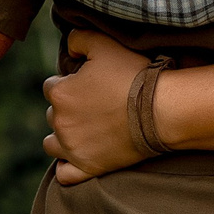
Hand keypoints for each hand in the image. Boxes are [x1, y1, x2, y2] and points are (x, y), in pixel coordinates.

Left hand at [43, 28, 155, 183]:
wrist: (161, 109)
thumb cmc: (133, 76)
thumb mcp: (105, 45)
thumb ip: (79, 38)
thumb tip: (69, 47)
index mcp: (60, 93)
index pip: (52, 86)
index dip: (70, 83)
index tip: (90, 85)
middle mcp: (60, 122)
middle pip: (53, 114)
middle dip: (68, 109)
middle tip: (96, 105)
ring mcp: (72, 148)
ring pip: (52, 144)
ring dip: (63, 137)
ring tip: (86, 130)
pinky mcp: (87, 168)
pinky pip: (64, 174)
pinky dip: (67, 167)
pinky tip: (78, 157)